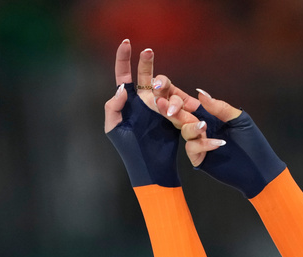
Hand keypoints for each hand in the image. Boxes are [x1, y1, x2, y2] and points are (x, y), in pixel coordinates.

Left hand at [104, 41, 180, 187]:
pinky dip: (184, 103)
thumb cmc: (130, 150)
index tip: (126, 42)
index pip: (124, 75)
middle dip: (147, 62)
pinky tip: (188, 106)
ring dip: (165, 92)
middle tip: (148, 51)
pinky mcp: (175, 115)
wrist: (151, 168)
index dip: (124, 58)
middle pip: (147, 75)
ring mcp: (160, 106)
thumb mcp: (114, 130)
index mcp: (129, 101)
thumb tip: (122, 89)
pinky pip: (180, 103)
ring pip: (165, 88)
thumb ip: (114, 108)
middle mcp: (145, 100)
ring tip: (166, 111)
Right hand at [158, 88, 284, 198]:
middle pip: (180, 115)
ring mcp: (200, 143)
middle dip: (171, 109)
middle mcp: (201, 127)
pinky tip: (217, 143)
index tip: (162, 86)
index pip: (187, 102)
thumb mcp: (238, 120)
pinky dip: (203, 144)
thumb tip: (200, 93)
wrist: (260, 170)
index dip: (174, 95)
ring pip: (185, 131)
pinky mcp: (200, 158)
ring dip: (191, 127)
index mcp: (209, 115)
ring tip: (203, 126)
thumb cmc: (253, 143)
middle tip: (164, 104)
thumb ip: (219, 107)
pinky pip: (192, 148)